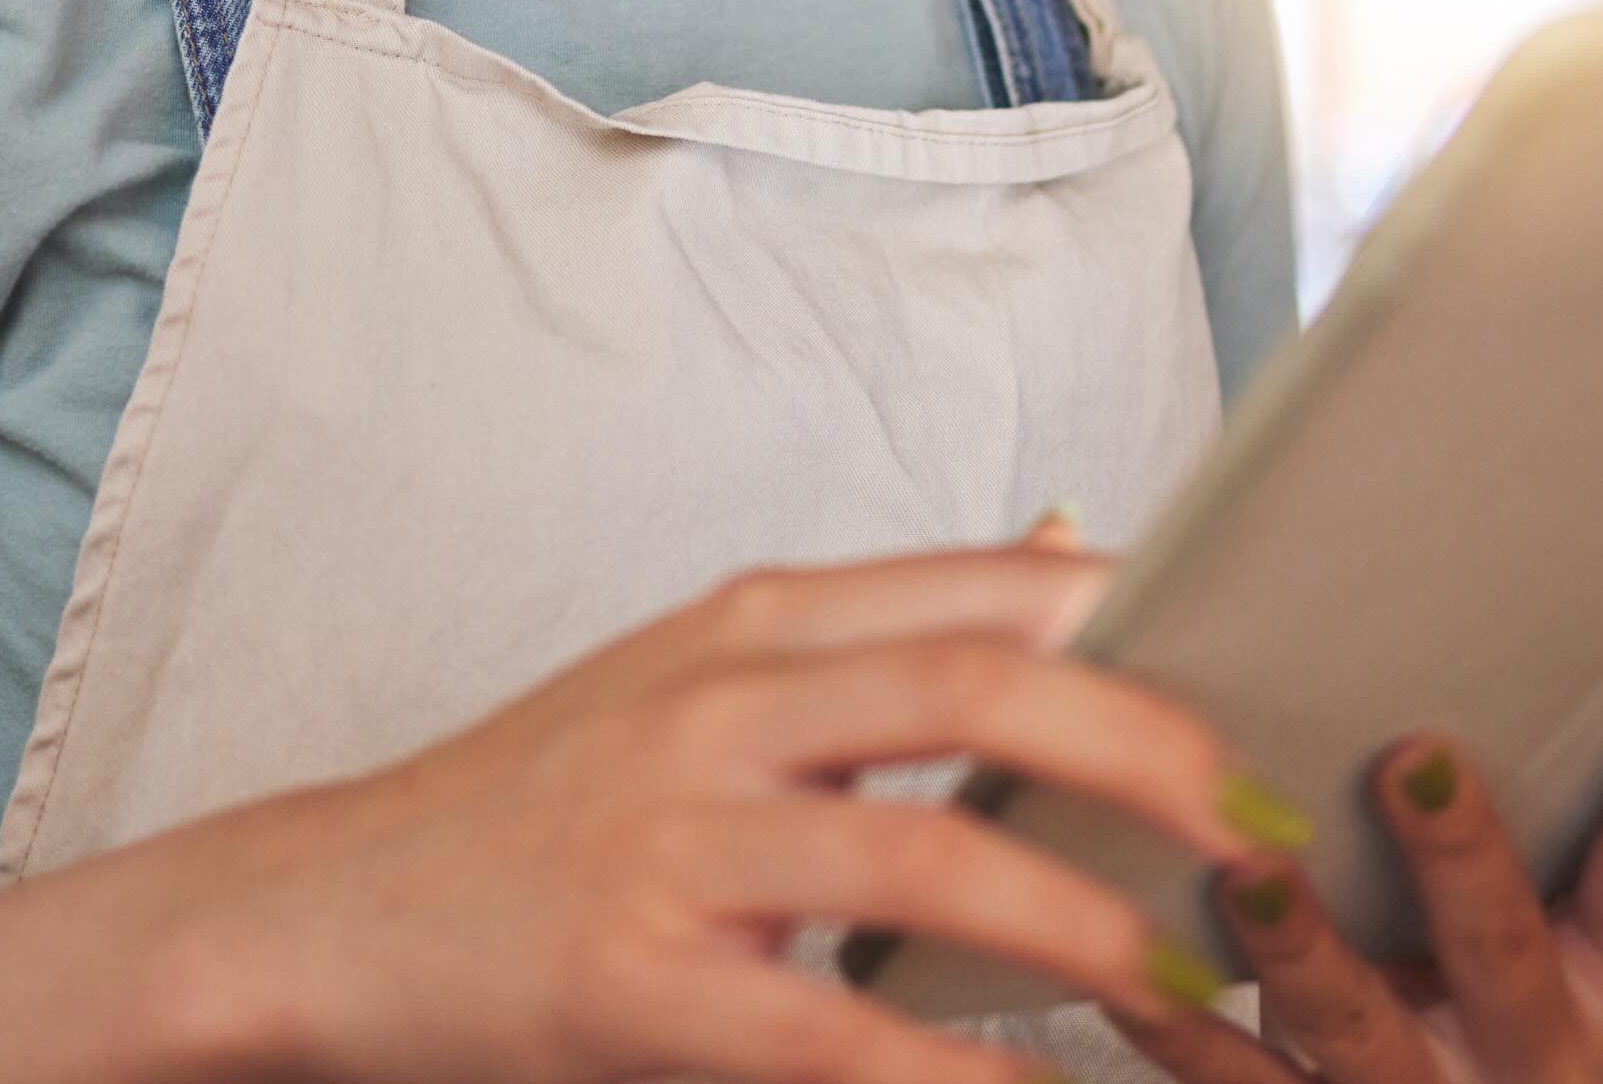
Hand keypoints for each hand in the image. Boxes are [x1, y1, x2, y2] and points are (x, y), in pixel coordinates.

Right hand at [124, 545, 1294, 1083]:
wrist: (326, 907)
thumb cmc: (544, 802)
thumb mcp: (698, 678)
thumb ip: (871, 643)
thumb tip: (1076, 570)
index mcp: (760, 619)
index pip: (993, 581)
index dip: (1150, 625)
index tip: (1276, 678)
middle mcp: (725, 701)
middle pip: (982, 683)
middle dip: (1150, 753)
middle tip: (1264, 830)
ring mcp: (674, 836)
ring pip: (924, 853)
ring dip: (1081, 923)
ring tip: (1188, 981)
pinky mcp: (632, 978)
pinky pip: (824, 1032)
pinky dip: (944, 1074)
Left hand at [1112, 653, 1602, 1083]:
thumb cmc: (1461, 987)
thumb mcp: (1521, 908)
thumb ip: (1496, 779)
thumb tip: (1478, 602)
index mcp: (1598, 977)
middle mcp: (1522, 1046)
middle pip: (1500, 948)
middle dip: (1460, 857)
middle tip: (1415, 757)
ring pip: (1357, 1026)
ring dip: (1304, 948)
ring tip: (1256, 871)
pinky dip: (1176, 1025)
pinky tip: (1129, 967)